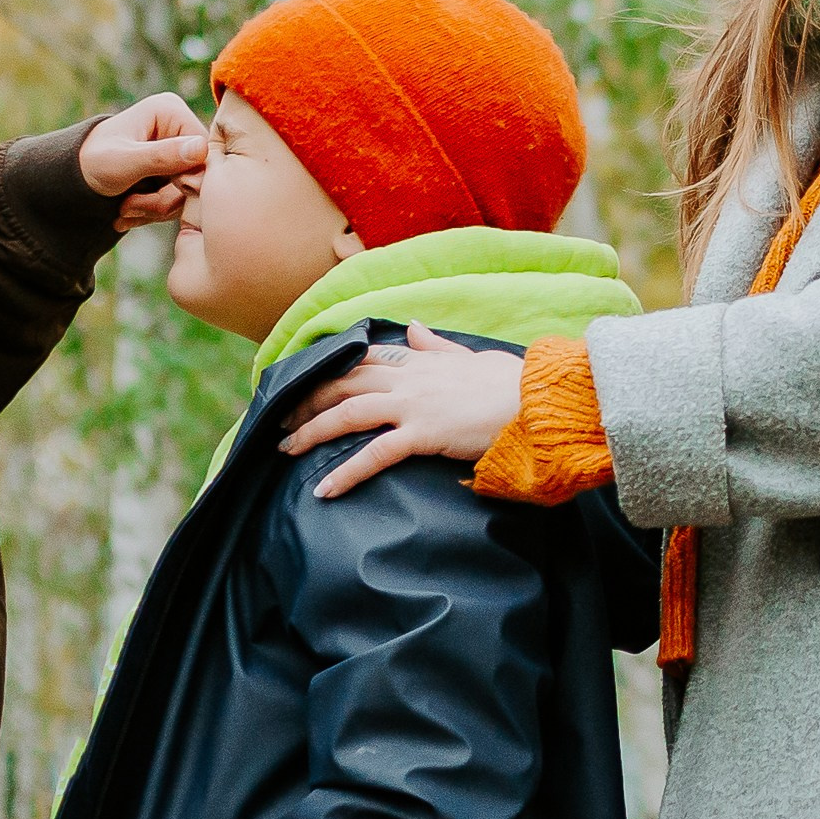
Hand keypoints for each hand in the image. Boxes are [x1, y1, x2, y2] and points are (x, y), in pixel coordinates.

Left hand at [79, 94, 210, 231]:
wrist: (72, 179)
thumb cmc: (91, 162)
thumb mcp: (122, 162)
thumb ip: (160, 157)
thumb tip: (201, 150)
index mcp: (170, 111)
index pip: (203, 153)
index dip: (185, 183)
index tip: (153, 200)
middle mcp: (178, 127)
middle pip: (197, 176)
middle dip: (164, 201)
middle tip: (130, 209)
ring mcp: (177, 149)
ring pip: (188, 192)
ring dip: (156, 209)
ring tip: (125, 210)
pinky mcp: (173, 170)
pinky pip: (178, 198)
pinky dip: (153, 212)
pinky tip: (129, 212)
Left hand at [278, 320, 523, 495]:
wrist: (538, 402)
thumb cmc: (513, 384)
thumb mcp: (471, 358)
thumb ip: (436, 347)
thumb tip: (412, 327)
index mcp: (420, 361)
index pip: (362, 358)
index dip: (329, 369)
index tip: (304, 382)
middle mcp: (409, 379)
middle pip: (343, 383)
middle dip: (307, 400)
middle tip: (281, 419)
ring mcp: (413, 405)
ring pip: (347, 413)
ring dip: (311, 431)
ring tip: (286, 448)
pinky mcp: (423, 433)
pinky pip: (374, 454)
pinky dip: (346, 473)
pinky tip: (325, 491)